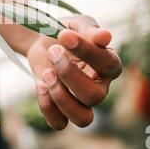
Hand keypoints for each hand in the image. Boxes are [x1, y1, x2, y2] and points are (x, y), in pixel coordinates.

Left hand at [27, 15, 121, 129]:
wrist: (44, 42)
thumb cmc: (67, 33)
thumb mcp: (77, 25)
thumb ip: (89, 30)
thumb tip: (105, 36)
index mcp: (109, 65)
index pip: (108, 65)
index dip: (87, 51)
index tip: (65, 35)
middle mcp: (99, 87)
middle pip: (95, 96)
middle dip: (69, 74)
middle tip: (53, 51)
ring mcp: (81, 102)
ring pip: (83, 118)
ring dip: (61, 97)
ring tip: (46, 74)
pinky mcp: (62, 110)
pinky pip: (59, 123)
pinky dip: (47, 107)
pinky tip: (40, 85)